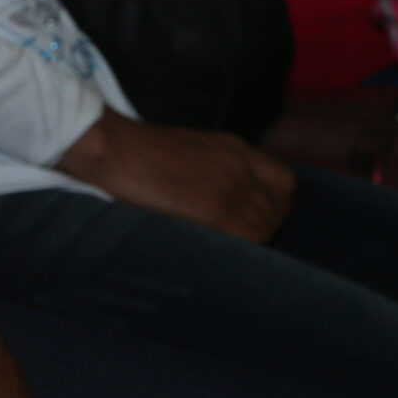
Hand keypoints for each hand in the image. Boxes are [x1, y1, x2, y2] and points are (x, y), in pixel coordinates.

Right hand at [55, 110, 295, 244]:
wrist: (112, 146)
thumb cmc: (136, 150)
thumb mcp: (188, 149)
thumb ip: (214, 167)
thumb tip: (221, 198)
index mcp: (234, 147)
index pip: (285, 182)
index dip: (274, 204)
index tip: (254, 217)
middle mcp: (242, 166)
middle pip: (280, 209)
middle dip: (264, 226)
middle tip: (234, 238)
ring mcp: (232, 188)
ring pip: (266, 229)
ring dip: (250, 242)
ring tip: (220, 246)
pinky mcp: (216, 210)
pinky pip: (249, 240)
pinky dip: (239, 251)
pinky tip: (214, 251)